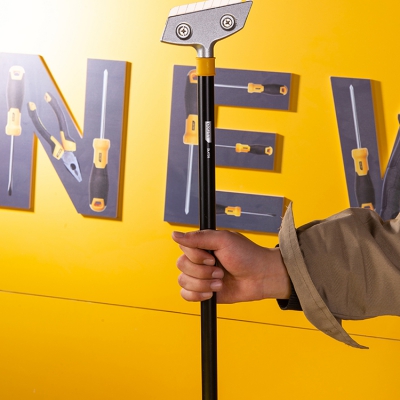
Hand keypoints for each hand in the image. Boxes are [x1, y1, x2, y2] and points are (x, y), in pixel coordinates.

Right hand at [172, 229, 289, 303]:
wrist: (261, 277)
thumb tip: (174, 234)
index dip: (196, 256)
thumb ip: (198, 238)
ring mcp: (201, 276)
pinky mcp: (203, 292)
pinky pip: (186, 295)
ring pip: (183, 281)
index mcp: (203, 245)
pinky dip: (197, 295)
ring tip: (220, 282)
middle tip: (220, 271)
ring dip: (203, 284)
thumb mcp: (223, 240)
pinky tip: (211, 293)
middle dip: (202, 271)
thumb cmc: (247, 255)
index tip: (212, 257)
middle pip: (181, 265)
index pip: (184, 248)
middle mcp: (199, 260)